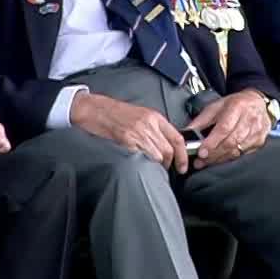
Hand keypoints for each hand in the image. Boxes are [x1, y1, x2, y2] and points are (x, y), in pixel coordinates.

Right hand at [69, 91, 187, 172]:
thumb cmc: (115, 113)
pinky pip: (141, 157)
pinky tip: (139, 162)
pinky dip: (143, 163)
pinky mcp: (126, 140)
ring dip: (156, 165)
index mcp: (154, 117)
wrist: (96, 109)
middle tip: (166, 169)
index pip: (177, 138)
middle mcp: (149, 124)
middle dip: (169, 163)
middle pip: (168, 150)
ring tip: (151, 167)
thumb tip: (167, 145)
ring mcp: (138, 132)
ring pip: (157, 155)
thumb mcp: (141, 115)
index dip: (183, 155)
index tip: (183, 165)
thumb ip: (155, 128)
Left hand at [186, 89, 272, 169]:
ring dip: (220, 158)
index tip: (201, 152)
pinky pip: (243, 155)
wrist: (257, 102)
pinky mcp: (259, 141)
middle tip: (201, 161)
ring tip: (208, 162)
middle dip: (214, 154)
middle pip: (231, 142)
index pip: (224, 128)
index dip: (212, 142)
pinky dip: (230, 159)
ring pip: (237, 151)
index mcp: (237, 107)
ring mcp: (256, 132)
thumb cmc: (235, 104)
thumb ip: (201, 120)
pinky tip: (221, 159)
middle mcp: (249, 119)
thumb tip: (187, 132)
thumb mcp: (216, 106)